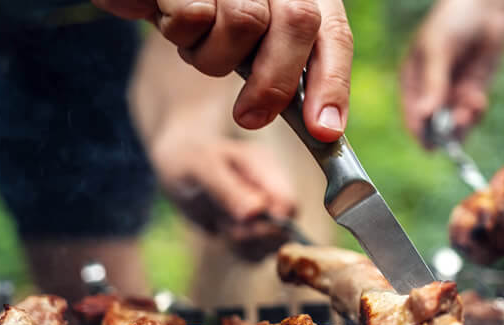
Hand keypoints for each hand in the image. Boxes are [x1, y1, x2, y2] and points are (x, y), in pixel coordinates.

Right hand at [93, 0, 352, 141]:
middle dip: (276, 81)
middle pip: (300, 22)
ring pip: (244, 21)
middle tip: (250, 118)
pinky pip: (194, 15)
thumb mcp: (253, 43)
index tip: (324, 131)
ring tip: (198, 43)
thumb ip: (285, 74)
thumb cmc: (209, 16)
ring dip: (214, 55)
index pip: (333, 35)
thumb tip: (322, 127)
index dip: (333, 84)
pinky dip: (180, 32)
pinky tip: (169, 17)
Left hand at [151, 133, 296, 258]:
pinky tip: (221, 230)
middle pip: (284, 231)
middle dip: (254, 235)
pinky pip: (255, 254)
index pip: (289, 204)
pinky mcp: (253, 233)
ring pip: (269, 247)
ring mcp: (265, 215)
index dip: (274, 221)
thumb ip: (229, 190)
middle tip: (226, 224)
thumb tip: (256, 212)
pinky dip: (237, 250)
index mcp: (267, 170)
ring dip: (243, 244)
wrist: (177, 166)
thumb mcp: (204, 169)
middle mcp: (272, 195)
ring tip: (219, 221)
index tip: (244, 221)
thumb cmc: (190, 159)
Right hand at [401, 0, 503, 146]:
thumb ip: (433, 83)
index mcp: (412, 83)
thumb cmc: (452, 22)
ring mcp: (452, 97)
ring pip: (454, 125)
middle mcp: (430, 95)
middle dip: (444, 130)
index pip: (412, 115)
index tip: (429, 144)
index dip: (419, 131)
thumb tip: (425, 115)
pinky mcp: (472, 95)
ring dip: (463, 124)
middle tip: (456, 125)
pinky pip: (472, 115)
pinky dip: (476, 113)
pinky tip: (479, 100)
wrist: (486, 9)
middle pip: (433, 126)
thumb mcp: (438, 50)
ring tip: (470, 110)